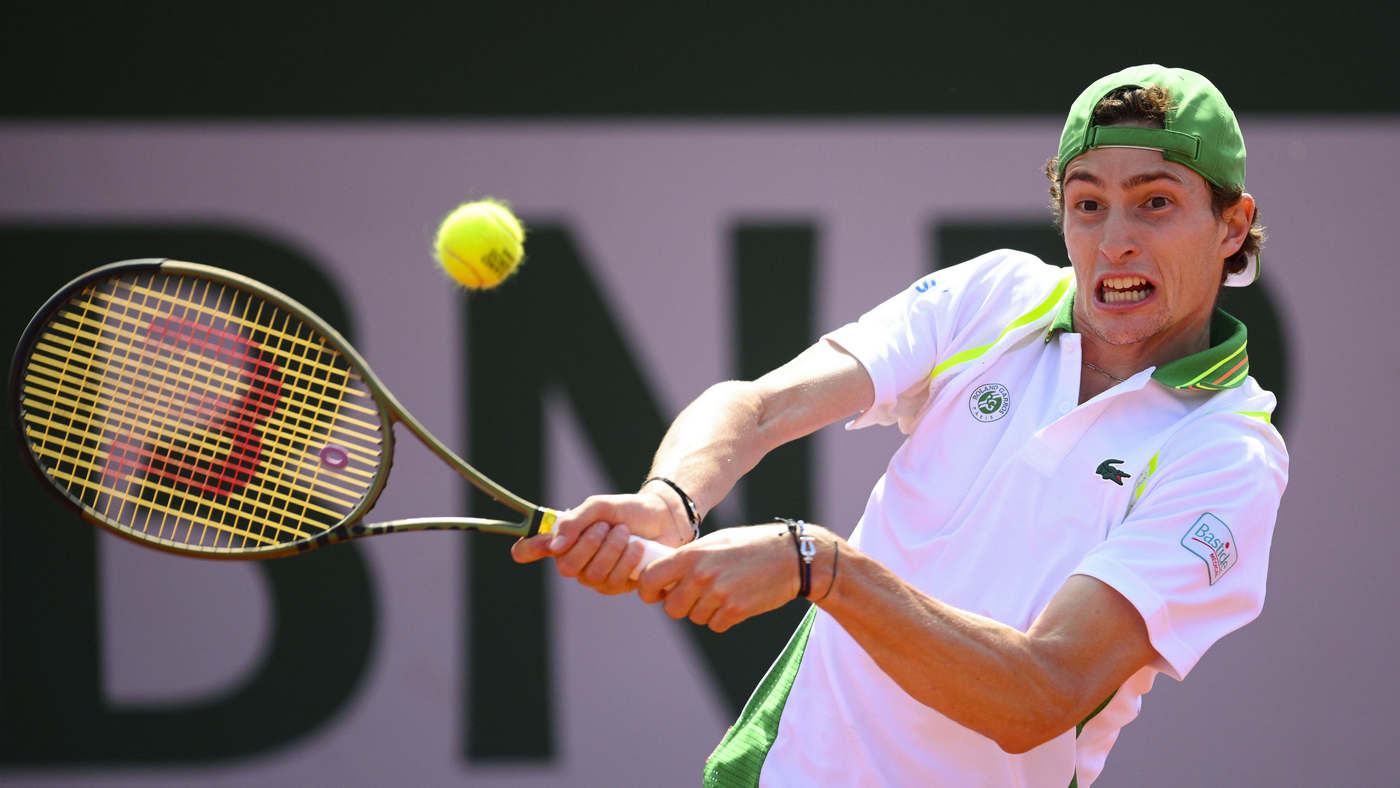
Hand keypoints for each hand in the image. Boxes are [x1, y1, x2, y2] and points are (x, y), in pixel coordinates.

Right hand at [510, 492, 688, 594]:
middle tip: (607, 527)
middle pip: (565, 567)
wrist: (664, 519)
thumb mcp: (600, 506)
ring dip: (613, 550)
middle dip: (589, 545)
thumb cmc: (628, 511)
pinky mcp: (619, 587)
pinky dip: (628, 560)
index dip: (526, 550)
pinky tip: (638, 548)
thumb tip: (554, 546)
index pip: (530, 549)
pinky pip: (614, 582)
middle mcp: (575, 561)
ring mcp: (596, 577)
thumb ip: (575, 521)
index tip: (529, 548)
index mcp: (565, 539)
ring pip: (592, 575)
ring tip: (626, 533)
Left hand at [638, 524, 803, 631]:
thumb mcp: (716, 542)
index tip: (657, 593)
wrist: (791, 557)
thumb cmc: (751, 546)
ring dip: (705, 611)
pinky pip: (715, 625)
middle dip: (681, 605)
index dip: (648, 590)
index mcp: (691, 554)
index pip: (649, 578)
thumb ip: (689, 558)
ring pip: (694, 618)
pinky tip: (737, 601)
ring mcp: (717, 593)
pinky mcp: (735, 610)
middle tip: (697, 595)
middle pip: (671, 607)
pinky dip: (723, 618)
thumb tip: (662, 575)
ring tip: (724, 593)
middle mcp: (700, 574)